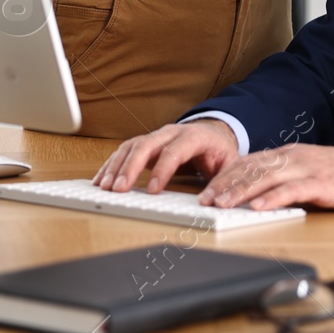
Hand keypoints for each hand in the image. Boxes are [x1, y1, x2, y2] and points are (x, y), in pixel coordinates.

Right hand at [93, 120, 238, 193]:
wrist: (214, 132)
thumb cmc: (220, 150)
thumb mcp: (231, 164)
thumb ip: (224, 180)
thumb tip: (216, 200)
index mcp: (194, 136)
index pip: (175, 150)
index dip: (162, 170)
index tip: (152, 190)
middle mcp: (171, 132)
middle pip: (146, 145)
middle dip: (130, 167)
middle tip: (119, 189)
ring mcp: (156, 135)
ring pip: (132, 146)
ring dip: (116, 166)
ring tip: (105, 187)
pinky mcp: (146, 142)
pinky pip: (125, 150)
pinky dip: (112, 164)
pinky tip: (102, 179)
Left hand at [198, 144, 333, 211]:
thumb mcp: (308, 171)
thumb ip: (285, 178)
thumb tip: (257, 194)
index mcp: (288, 155)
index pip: (249, 163)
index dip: (226, 176)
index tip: (207, 191)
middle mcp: (294, 157)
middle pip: (252, 169)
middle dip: (226, 185)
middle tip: (205, 200)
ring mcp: (308, 168)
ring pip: (267, 178)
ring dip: (242, 192)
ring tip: (223, 204)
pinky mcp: (324, 182)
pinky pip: (294, 189)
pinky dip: (275, 198)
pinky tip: (260, 207)